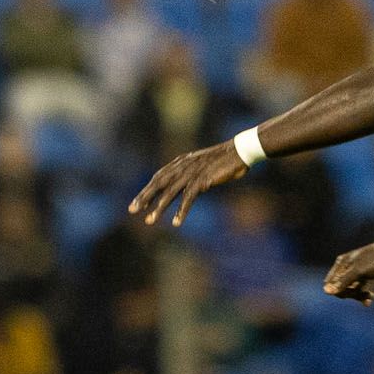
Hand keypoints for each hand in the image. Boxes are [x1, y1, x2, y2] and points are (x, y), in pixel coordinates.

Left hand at [129, 141, 249, 227]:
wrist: (240, 151)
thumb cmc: (225, 161)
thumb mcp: (205, 166)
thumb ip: (194, 175)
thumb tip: (189, 188)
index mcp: (182, 162)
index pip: (159, 177)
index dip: (147, 191)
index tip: (138, 204)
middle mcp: (183, 166)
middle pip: (159, 183)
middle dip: (145, 197)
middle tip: (132, 211)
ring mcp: (192, 172)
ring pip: (170, 192)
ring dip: (159, 207)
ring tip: (150, 221)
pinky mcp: (203, 180)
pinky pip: (188, 197)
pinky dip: (182, 210)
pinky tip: (176, 222)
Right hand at [323, 239, 373, 304]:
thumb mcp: (360, 272)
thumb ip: (343, 282)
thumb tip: (326, 291)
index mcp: (341, 262)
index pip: (330, 284)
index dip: (339, 292)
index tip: (353, 292)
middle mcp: (346, 265)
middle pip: (340, 287)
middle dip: (351, 294)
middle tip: (364, 295)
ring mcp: (356, 270)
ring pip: (350, 288)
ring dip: (358, 295)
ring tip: (370, 297)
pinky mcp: (366, 273)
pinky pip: (359, 287)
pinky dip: (364, 294)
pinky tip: (371, 298)